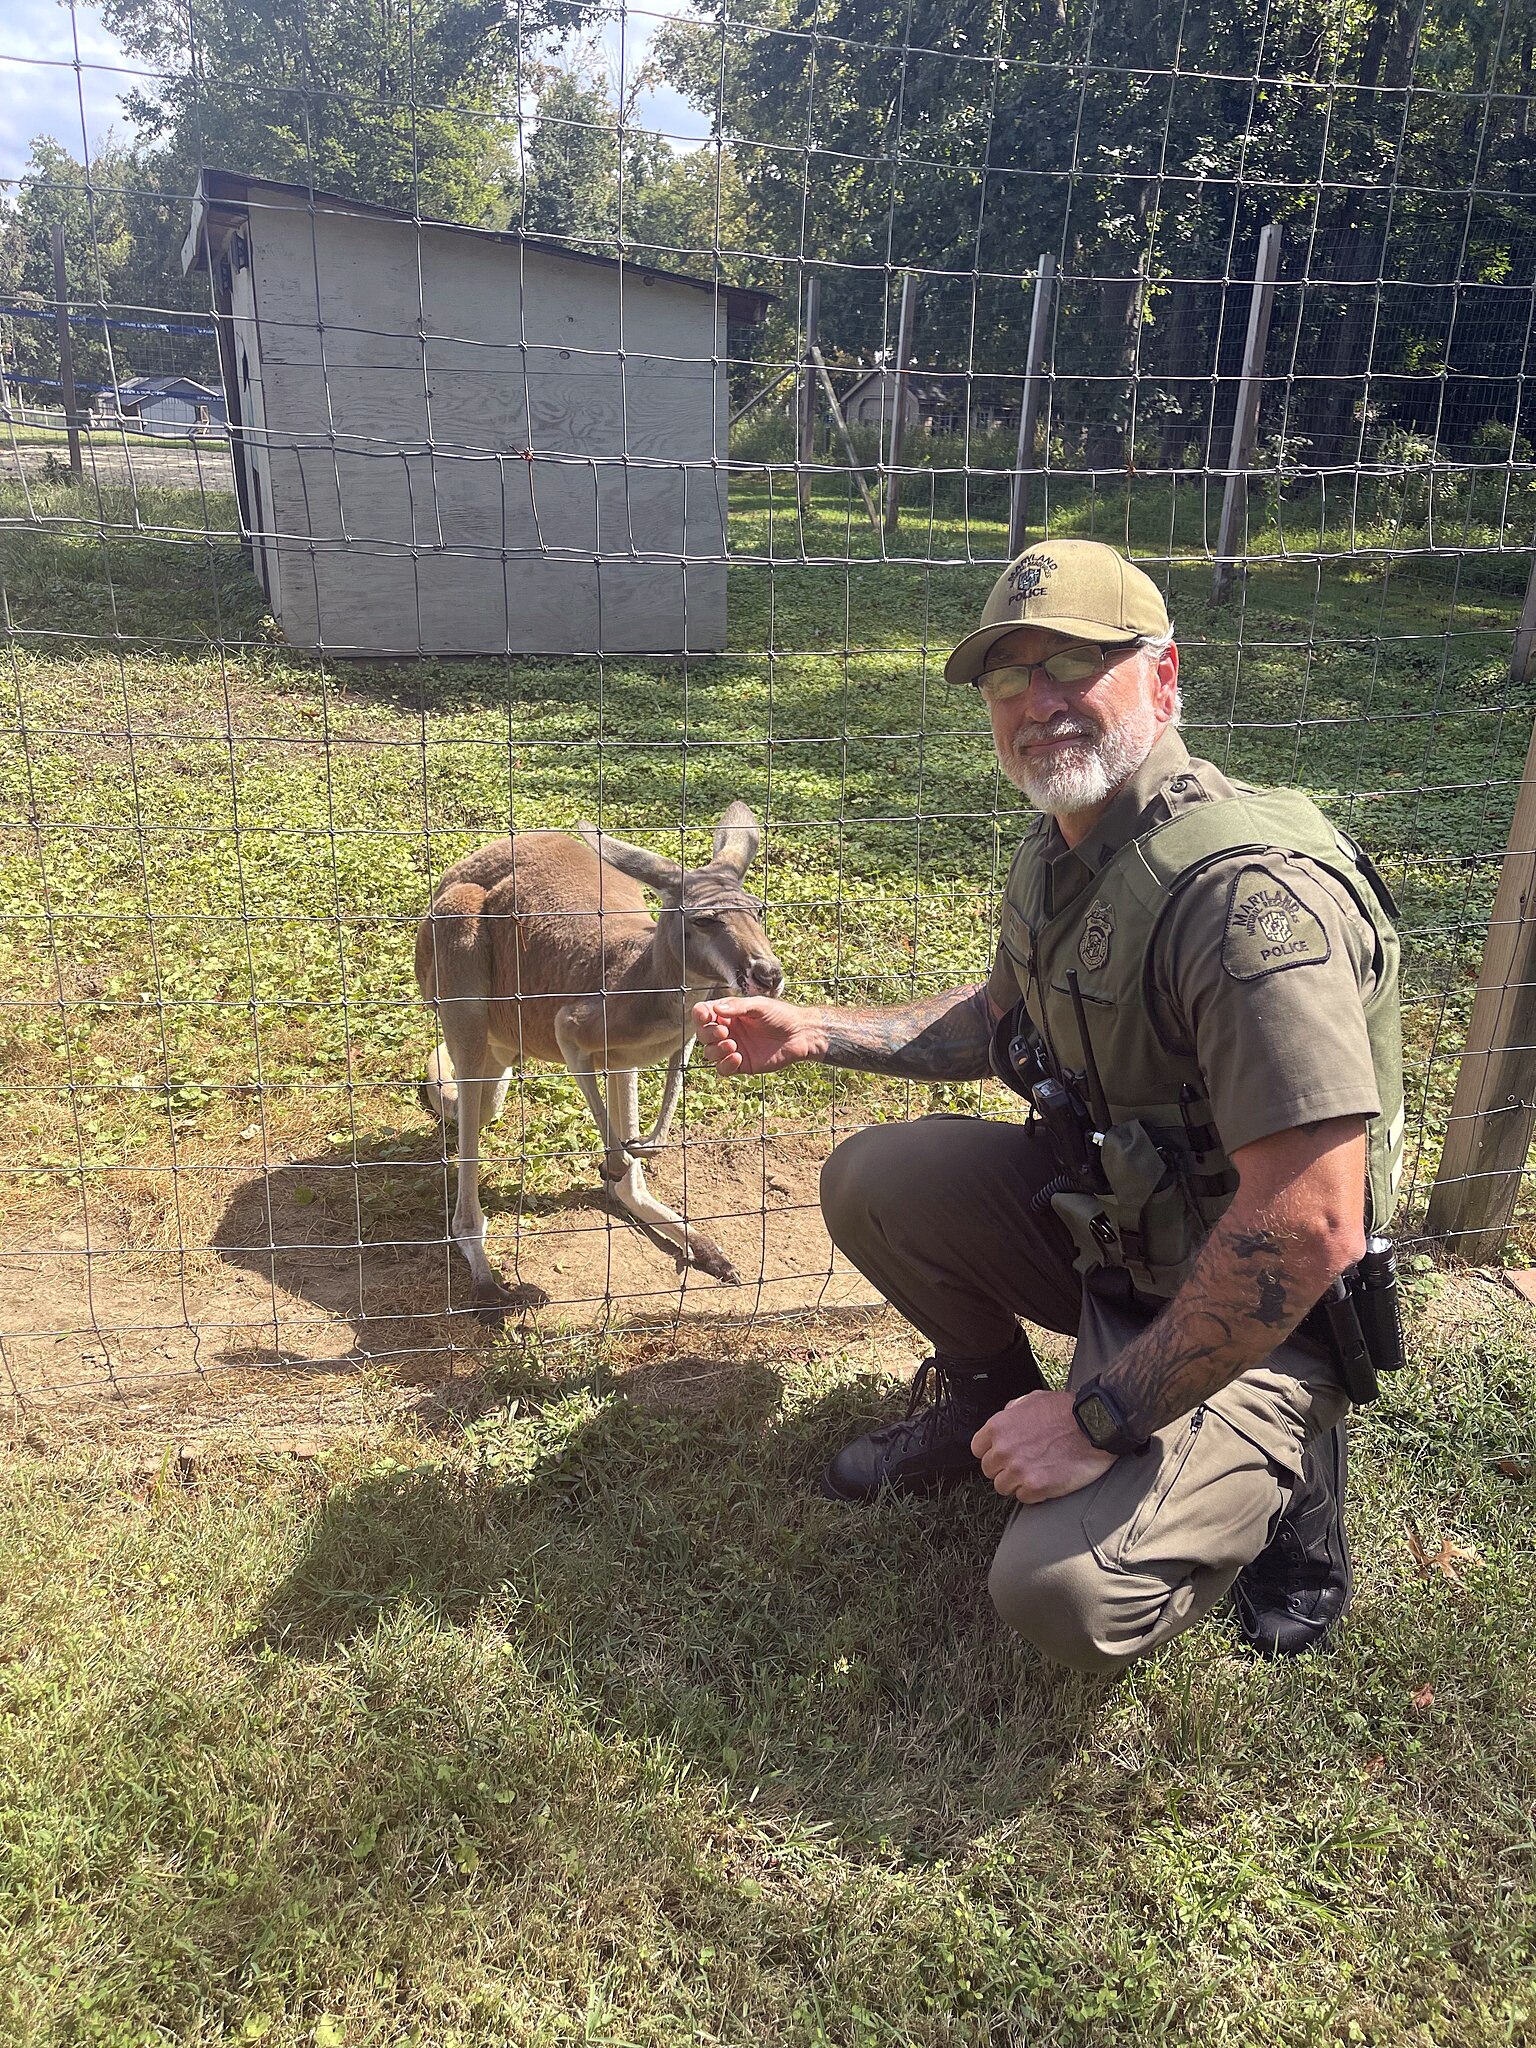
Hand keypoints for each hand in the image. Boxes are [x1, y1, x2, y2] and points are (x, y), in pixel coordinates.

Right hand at [692, 996, 819, 1075]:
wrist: (800, 1035)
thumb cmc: (781, 1016)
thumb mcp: (759, 1006)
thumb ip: (737, 1007)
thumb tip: (716, 1009)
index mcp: (728, 1013)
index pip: (703, 1013)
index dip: (700, 1015)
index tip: (706, 1016)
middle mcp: (727, 1030)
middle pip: (702, 1034)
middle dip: (708, 1034)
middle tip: (724, 1032)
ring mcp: (732, 1048)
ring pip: (709, 1052)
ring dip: (716, 1050)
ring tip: (733, 1044)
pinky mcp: (741, 1064)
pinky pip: (722, 1069)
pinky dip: (725, 1065)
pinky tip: (738, 1057)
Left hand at [971, 1389, 1118, 1503]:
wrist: (1095, 1425)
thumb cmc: (1067, 1410)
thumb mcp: (1032, 1399)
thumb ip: (1011, 1412)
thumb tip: (1004, 1421)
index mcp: (998, 1427)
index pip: (978, 1449)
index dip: (992, 1451)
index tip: (1004, 1453)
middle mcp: (1003, 1450)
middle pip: (989, 1471)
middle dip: (1004, 1468)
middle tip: (1024, 1463)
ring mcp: (1019, 1471)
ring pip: (1003, 1487)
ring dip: (1018, 1482)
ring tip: (1037, 1472)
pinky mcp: (1036, 1487)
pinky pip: (1024, 1498)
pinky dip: (1034, 1493)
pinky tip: (1047, 1480)